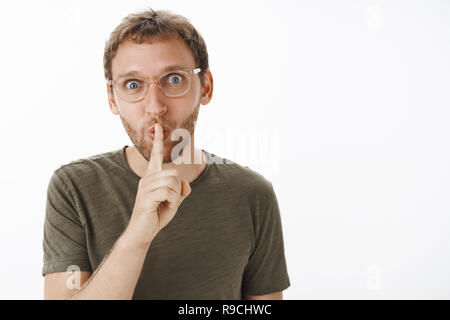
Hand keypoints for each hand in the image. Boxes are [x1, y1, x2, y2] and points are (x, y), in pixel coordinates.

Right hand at [126, 123, 190, 245]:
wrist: (143, 232)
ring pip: (173, 182)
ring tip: (165, 204)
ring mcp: (145, 186)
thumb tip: (186, 183)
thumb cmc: (156, 214)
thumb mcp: (174, 201)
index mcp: (152, 177)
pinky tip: (162, 207)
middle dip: (177, 189)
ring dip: (174, 196)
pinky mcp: (146, 196)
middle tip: (169, 201)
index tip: (159, 126)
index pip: (155, 155)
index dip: (158, 140)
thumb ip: (181, 191)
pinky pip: (169, 192)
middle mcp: (147, 178)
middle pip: (174, 173)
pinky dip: (171, 202)